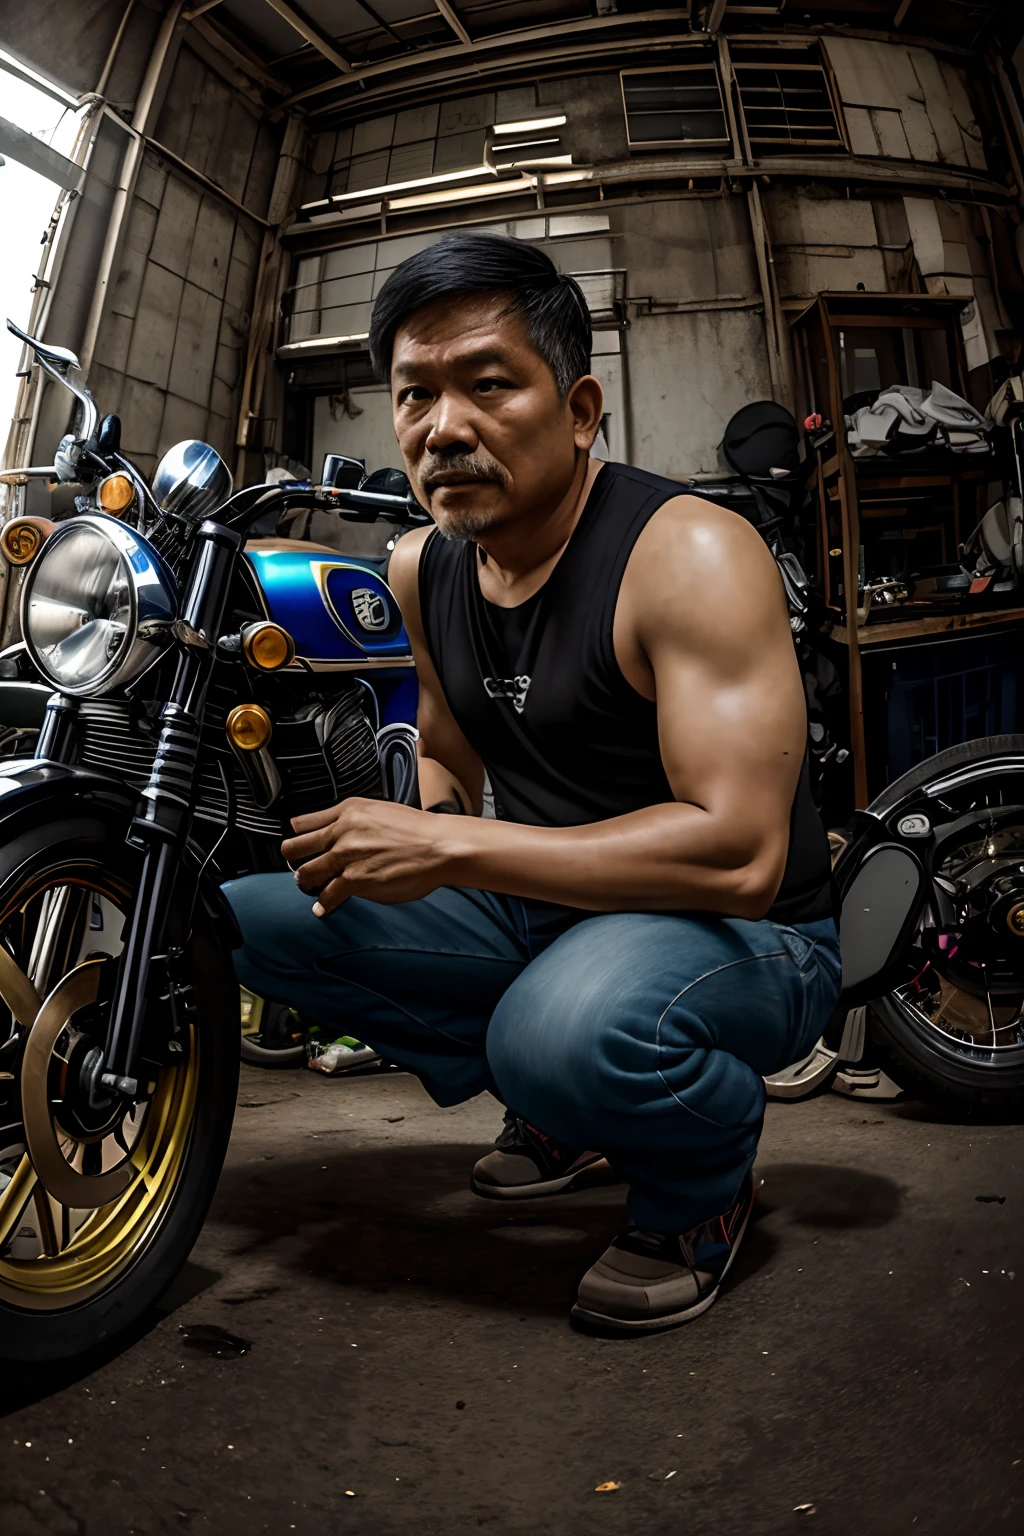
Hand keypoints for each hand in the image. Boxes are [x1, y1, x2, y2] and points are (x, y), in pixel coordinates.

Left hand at [282, 798, 456, 914]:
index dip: (297, 836)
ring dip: (305, 882)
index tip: (297, 844)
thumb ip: (353, 818)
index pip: (302, 823)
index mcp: (348, 810)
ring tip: (309, 886)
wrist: (440, 845)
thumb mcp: (379, 810)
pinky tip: (321, 909)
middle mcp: (343, 830)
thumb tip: (336, 831)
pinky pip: (327, 895)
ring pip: (306, 873)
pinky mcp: (356, 879)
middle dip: (292, 859)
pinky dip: (322, 904)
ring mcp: (347, 856)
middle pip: (295, 847)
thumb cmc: (418, 830)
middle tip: (297, 866)